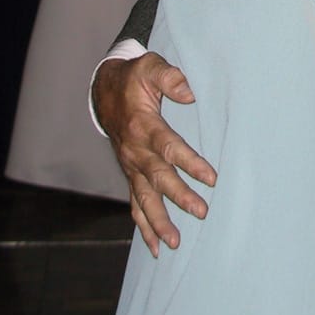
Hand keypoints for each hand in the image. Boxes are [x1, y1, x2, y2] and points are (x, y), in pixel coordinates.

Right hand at [92, 53, 216, 256]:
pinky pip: (135, 205)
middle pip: (158, 178)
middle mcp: (134, 151)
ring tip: (175, 242)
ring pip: (144, 198)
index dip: (190, 162)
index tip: (211, 177)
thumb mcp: (148, 67)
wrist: (103, 92)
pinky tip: (155, 248)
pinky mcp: (130, 174)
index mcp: (142, 125)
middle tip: (202, 212)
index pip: (168, 147)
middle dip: (180, 196)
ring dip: (159, 221)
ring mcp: (130, 166)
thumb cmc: (133, 79)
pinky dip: (144, 227)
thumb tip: (189, 92)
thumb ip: (168, 77)